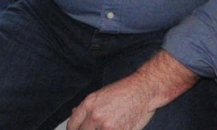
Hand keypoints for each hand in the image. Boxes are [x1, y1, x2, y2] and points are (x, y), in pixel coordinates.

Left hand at [67, 51, 195, 129]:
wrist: (144, 90)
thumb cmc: (125, 91)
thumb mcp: (100, 94)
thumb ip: (86, 107)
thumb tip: (74, 114)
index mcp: (88, 104)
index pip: (72, 125)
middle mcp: (95, 116)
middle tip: (94, 129)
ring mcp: (107, 126)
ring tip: (107, 127)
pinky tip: (116, 128)